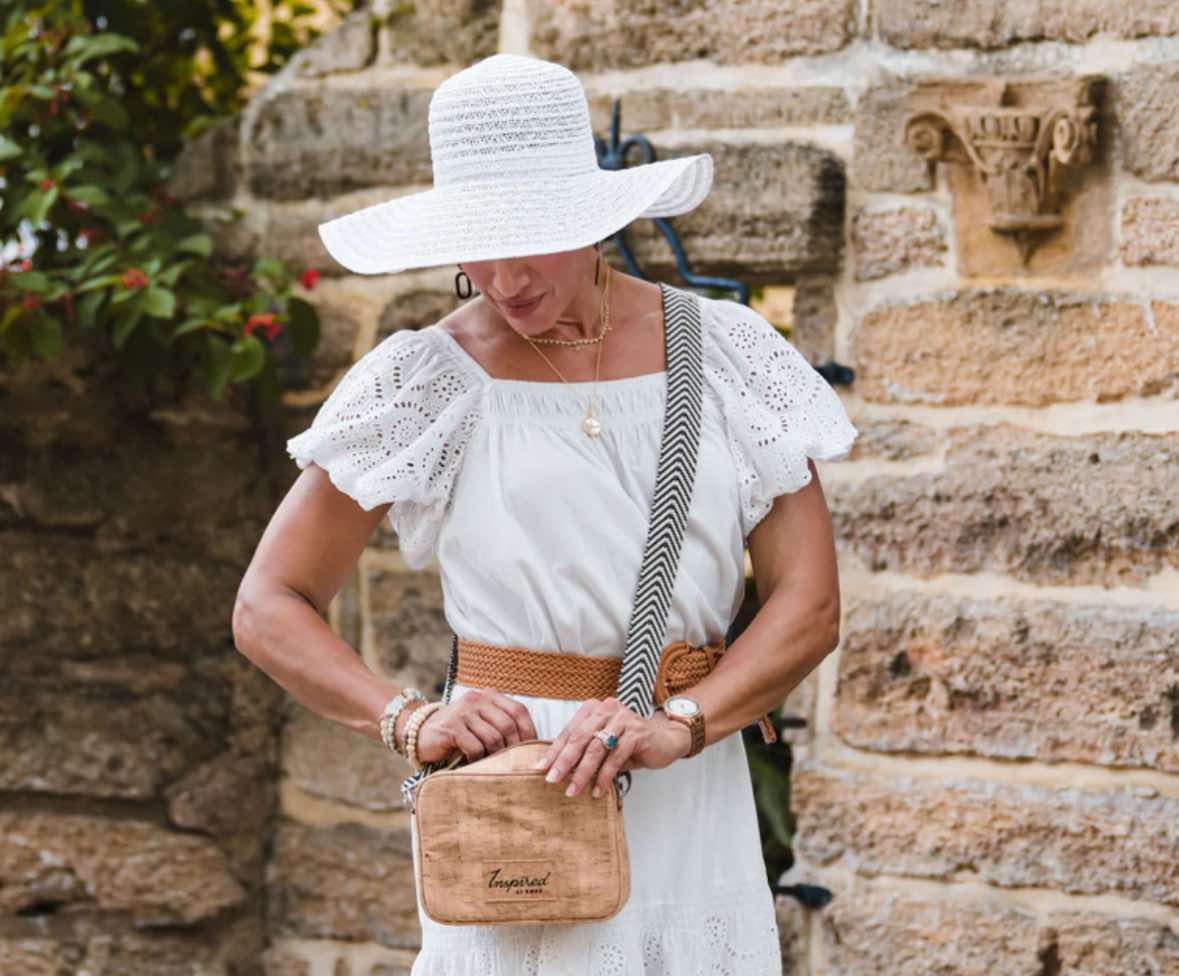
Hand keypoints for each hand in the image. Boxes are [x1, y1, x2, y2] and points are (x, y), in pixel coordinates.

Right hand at [406, 689, 539, 764]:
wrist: (420, 732)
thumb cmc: (457, 732)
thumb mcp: (481, 723)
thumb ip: (500, 725)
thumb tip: (530, 746)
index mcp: (489, 696)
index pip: (518, 710)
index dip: (529, 730)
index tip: (532, 749)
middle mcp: (477, 699)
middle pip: (508, 724)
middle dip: (514, 747)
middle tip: (513, 763)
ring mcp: (463, 712)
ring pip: (493, 737)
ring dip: (495, 755)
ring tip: (492, 764)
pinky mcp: (451, 727)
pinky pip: (474, 746)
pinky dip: (478, 758)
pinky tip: (474, 763)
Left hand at [535, 697, 692, 799]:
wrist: (666, 739)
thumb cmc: (629, 742)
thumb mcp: (603, 743)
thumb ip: (584, 750)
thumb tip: (556, 770)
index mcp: (593, 709)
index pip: (569, 731)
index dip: (554, 750)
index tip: (540, 768)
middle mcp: (606, 709)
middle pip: (579, 738)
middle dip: (564, 761)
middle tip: (551, 780)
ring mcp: (623, 719)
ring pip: (596, 748)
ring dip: (582, 772)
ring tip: (572, 791)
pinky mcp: (637, 733)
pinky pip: (615, 757)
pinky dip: (604, 776)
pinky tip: (598, 791)